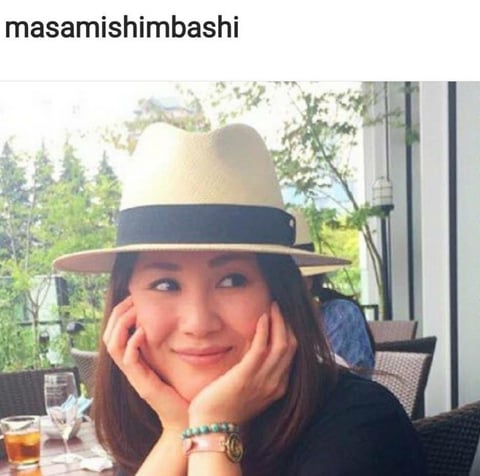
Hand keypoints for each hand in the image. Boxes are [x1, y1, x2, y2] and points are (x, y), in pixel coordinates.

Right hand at [103, 296, 188, 431]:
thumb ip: (168, 342)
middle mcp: (131, 366)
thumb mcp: (172, 359)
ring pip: (113, 346)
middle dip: (118, 314)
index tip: (133, 296)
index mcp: (136, 358)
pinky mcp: (142, 384)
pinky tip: (143, 332)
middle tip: (132, 298)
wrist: (185, 419)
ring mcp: (134, 375)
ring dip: (122, 325)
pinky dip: (132, 344)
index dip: (120, 312)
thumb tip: (177, 318)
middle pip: (109, 335)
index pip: (116, 331)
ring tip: (135, 311)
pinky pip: (129, 361)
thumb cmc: (181, 389)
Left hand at [188, 301, 296, 425]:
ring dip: (278, 321)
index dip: (289, 332)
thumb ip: (255, 367)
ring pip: (282, 344)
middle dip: (287, 323)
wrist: (211, 427)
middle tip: (278, 307)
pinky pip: (262, 348)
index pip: (291, 354)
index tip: (283, 317)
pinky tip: (262, 317)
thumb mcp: (248, 386)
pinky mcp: (246, 375)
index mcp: (277, 387)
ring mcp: (263, 380)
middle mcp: (275, 383)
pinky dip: (265, 330)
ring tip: (273, 306)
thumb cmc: (225, 406)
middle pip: (291, 346)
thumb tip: (254, 341)